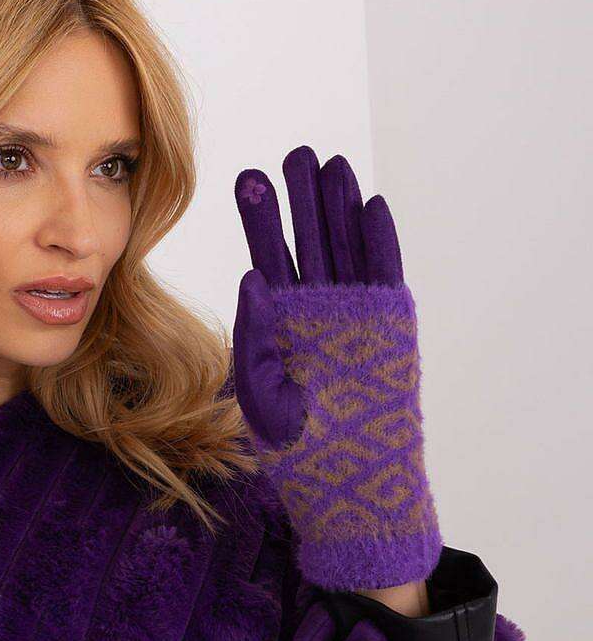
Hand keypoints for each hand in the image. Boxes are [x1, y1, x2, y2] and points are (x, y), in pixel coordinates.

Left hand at [231, 145, 441, 591]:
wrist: (350, 486)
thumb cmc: (300, 454)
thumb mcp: (261, 400)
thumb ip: (255, 341)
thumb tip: (252, 278)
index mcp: (281, 325)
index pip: (269, 260)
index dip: (260, 219)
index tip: (247, 179)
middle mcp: (318, 312)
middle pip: (309, 241)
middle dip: (300, 198)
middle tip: (292, 154)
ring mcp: (356, 315)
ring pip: (346, 247)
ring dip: (339, 206)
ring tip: (329, 163)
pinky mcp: (391, 326)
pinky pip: (384, 274)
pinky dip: (379, 240)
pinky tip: (369, 202)